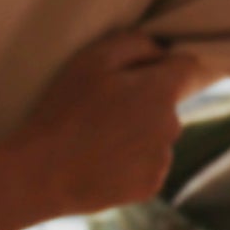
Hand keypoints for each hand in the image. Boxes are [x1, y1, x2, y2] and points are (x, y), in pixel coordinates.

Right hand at [0, 29, 213, 229]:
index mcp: (161, 91)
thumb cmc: (63, 109)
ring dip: (138, 133)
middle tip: (102, 108)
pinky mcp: (151, 186)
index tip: (140, 70)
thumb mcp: (92, 59)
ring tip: (97, 138)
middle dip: (144, 100)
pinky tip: (101, 161)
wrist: (41, 173)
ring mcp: (163, 159)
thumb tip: (161, 50)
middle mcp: (172, 125)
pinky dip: (131, 162)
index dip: (164, 63)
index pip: (187, 66)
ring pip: (157, 135)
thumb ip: (135, 43)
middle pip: (167, 103)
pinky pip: (148, 165)